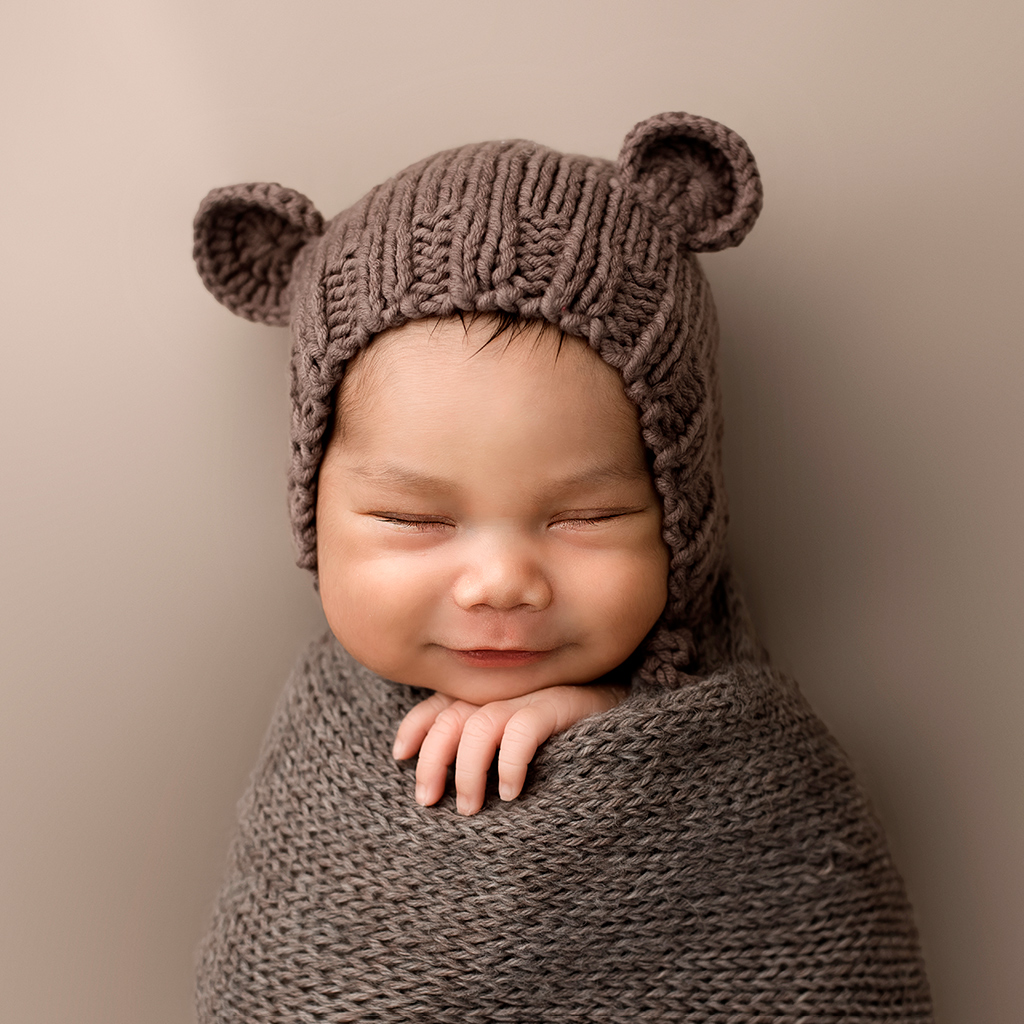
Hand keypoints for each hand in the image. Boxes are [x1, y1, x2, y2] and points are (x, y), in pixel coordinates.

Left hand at [392, 683, 626, 815]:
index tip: (400, 755)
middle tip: (430, 801)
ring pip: (480, 725)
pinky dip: (509, 763)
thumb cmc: (570, 743)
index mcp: (491, 692)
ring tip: (470, 808)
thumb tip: (437, 783)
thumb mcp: (517, 745)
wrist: (633, 725)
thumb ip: (482, 746)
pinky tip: (509, 793)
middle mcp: (508, 689)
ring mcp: (534, 694)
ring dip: (468, 771)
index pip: (439, 702)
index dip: (415, 726)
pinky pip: (523, 730)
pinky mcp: (563, 704)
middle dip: (433, 760)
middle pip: (451, 716)